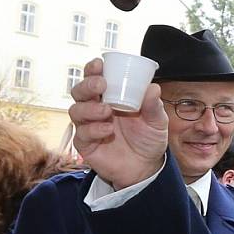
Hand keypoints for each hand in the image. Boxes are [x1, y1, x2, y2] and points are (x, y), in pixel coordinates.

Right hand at [69, 58, 167, 189]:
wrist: (146, 168)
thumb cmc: (148, 140)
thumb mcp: (157, 122)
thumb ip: (154, 106)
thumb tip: (153, 87)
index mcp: (110, 97)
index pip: (95, 78)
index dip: (92, 69)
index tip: (99, 64)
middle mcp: (95, 109)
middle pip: (79, 92)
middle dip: (87, 85)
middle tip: (101, 85)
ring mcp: (89, 126)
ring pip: (76, 111)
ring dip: (90, 108)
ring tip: (107, 111)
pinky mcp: (86, 144)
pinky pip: (82, 133)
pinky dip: (93, 130)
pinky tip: (108, 130)